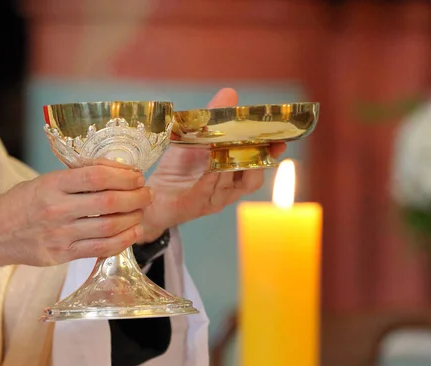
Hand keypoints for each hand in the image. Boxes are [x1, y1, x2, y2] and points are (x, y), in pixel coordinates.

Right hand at [0, 161, 151, 278]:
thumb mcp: (45, 180)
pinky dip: (123, 241)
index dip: (124, 175)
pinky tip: (133, 232)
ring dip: (133, 218)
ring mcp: (60, 234)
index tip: (137, 175)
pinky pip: (100, 249)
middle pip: (109, 202)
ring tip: (141, 211)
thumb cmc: (23, 203)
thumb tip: (118, 171)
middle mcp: (57, 209)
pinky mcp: (62, 255)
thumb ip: (77, 177)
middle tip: (147, 193)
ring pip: (109, 227)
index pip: (97, 176)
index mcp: (52, 185)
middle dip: (136, 197)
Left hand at [140, 88, 286, 242]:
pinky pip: (207, 192)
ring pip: (230, 185)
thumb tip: (230, 93)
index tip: (280, 140)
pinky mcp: (196, 205)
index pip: (260, 165)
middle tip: (256, 142)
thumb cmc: (177, 169)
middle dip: (256, 161)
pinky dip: (210, 178)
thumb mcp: (194, 139)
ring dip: (230, 166)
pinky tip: (211, 165)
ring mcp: (213, 200)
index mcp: (233, 174)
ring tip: (228, 147)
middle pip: (252, 178)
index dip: (271, 154)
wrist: (151, 196)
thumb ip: (212, 119)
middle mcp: (229, 190)